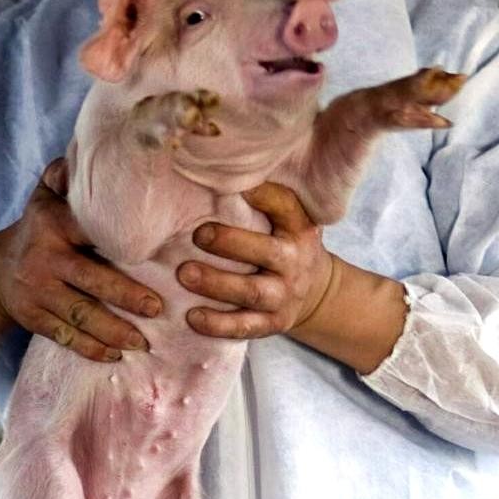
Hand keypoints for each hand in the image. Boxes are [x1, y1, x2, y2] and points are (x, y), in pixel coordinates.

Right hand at [0, 158, 163, 361]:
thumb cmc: (36, 230)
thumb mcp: (44, 198)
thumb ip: (65, 175)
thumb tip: (90, 146)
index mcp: (52, 224)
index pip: (91, 230)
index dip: (124, 240)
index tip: (159, 250)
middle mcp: (43, 258)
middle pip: (92, 281)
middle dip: (128, 296)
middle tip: (160, 308)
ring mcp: (37, 292)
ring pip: (80, 315)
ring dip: (114, 330)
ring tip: (144, 342)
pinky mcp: (33, 318)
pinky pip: (66, 337)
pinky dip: (91, 348)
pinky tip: (116, 354)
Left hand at [178, 183, 338, 340]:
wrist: (314, 291)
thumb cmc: (285, 243)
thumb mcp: (287, 219)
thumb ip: (262, 200)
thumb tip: (213, 172)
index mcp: (298, 228)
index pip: (284, 206)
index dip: (261, 195)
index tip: (229, 186)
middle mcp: (295, 261)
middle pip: (265, 252)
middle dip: (230, 243)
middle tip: (197, 235)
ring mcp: (285, 296)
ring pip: (251, 292)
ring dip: (216, 284)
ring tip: (184, 274)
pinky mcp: (272, 323)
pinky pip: (244, 326)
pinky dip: (218, 324)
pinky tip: (191, 316)